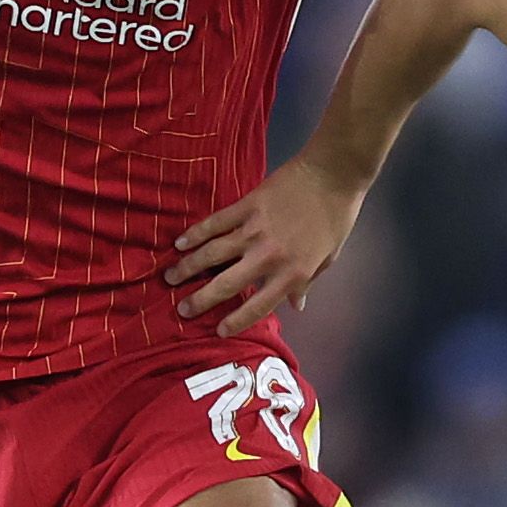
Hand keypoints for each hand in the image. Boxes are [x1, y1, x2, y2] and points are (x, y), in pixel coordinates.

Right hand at [167, 156, 366, 337]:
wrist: (333, 175)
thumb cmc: (336, 217)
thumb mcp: (328, 258)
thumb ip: (307, 282)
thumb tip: (296, 306)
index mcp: (292, 273)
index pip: (258, 305)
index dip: (237, 320)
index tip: (218, 330)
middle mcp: (268, 256)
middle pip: (226, 283)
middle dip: (200, 299)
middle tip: (181, 309)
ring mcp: (254, 230)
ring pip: (213, 253)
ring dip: (188, 266)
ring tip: (170, 277)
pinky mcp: (246, 206)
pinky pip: (216, 222)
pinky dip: (196, 233)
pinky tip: (180, 242)